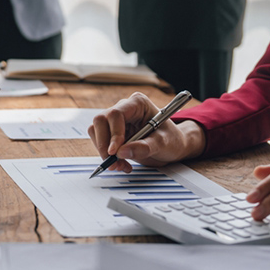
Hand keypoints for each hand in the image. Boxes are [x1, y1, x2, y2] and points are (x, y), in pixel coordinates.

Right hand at [87, 92, 205, 171]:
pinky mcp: (112, 132)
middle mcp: (125, 109)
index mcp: (138, 104)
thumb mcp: (163, 144)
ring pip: (96, 131)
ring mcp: (116, 120)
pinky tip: (121, 163)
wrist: (173, 147)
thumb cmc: (172, 140)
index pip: (116, 114)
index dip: (113, 133)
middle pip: (101, 120)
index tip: (115, 152)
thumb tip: (121, 152)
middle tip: (114, 162)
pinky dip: (106, 155)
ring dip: (104, 152)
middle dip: (104, 144)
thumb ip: (144, 147)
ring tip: (121, 165)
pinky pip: (100, 141)